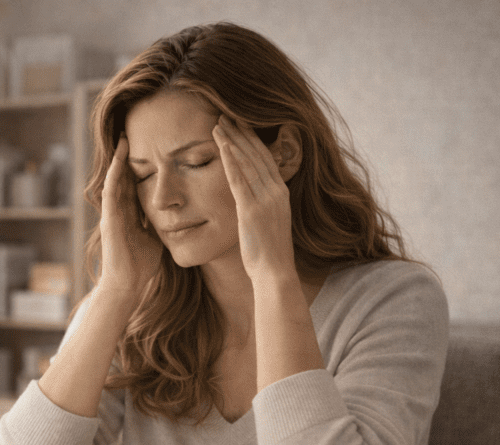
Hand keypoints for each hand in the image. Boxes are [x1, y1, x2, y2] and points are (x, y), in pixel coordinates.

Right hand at [97, 134, 162, 297]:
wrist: (127, 285)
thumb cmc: (141, 266)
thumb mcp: (156, 238)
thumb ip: (160, 224)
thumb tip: (175, 213)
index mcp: (130, 214)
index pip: (135, 183)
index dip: (141, 165)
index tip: (149, 146)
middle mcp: (118, 211)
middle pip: (123, 176)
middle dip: (127, 156)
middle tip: (132, 131)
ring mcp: (112, 214)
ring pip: (114, 180)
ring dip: (118, 159)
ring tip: (124, 138)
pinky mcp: (109, 220)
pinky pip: (111, 193)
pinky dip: (115, 175)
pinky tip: (120, 160)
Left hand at [212, 116, 296, 279]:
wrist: (275, 272)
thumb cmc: (269, 255)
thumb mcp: (269, 224)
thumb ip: (262, 208)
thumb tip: (251, 201)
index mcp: (281, 194)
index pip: (266, 159)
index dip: (252, 141)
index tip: (240, 125)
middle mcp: (276, 192)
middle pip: (257, 154)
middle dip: (241, 133)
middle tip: (226, 115)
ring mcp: (265, 199)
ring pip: (247, 162)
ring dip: (232, 140)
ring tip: (218, 123)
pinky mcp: (251, 209)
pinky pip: (239, 179)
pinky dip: (230, 159)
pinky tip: (220, 144)